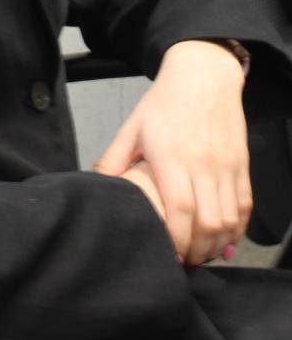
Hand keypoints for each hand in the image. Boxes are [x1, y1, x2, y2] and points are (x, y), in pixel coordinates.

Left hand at [94, 41, 251, 265]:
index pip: (180, 209)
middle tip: (182, 262)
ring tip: (199, 254)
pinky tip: (223, 241)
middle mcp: (204, 164)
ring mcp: (226, 166)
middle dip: (196, 251)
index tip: (168, 256)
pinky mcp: (241, 165)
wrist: (203, 76)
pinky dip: (236, 230)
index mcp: (172, 157)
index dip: (176, 239)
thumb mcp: (132, 128)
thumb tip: (96, 188)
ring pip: (229, 220)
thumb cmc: (164, 103)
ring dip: (216, 245)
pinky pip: (244, 206)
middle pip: (209, 223)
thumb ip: (113, 161)